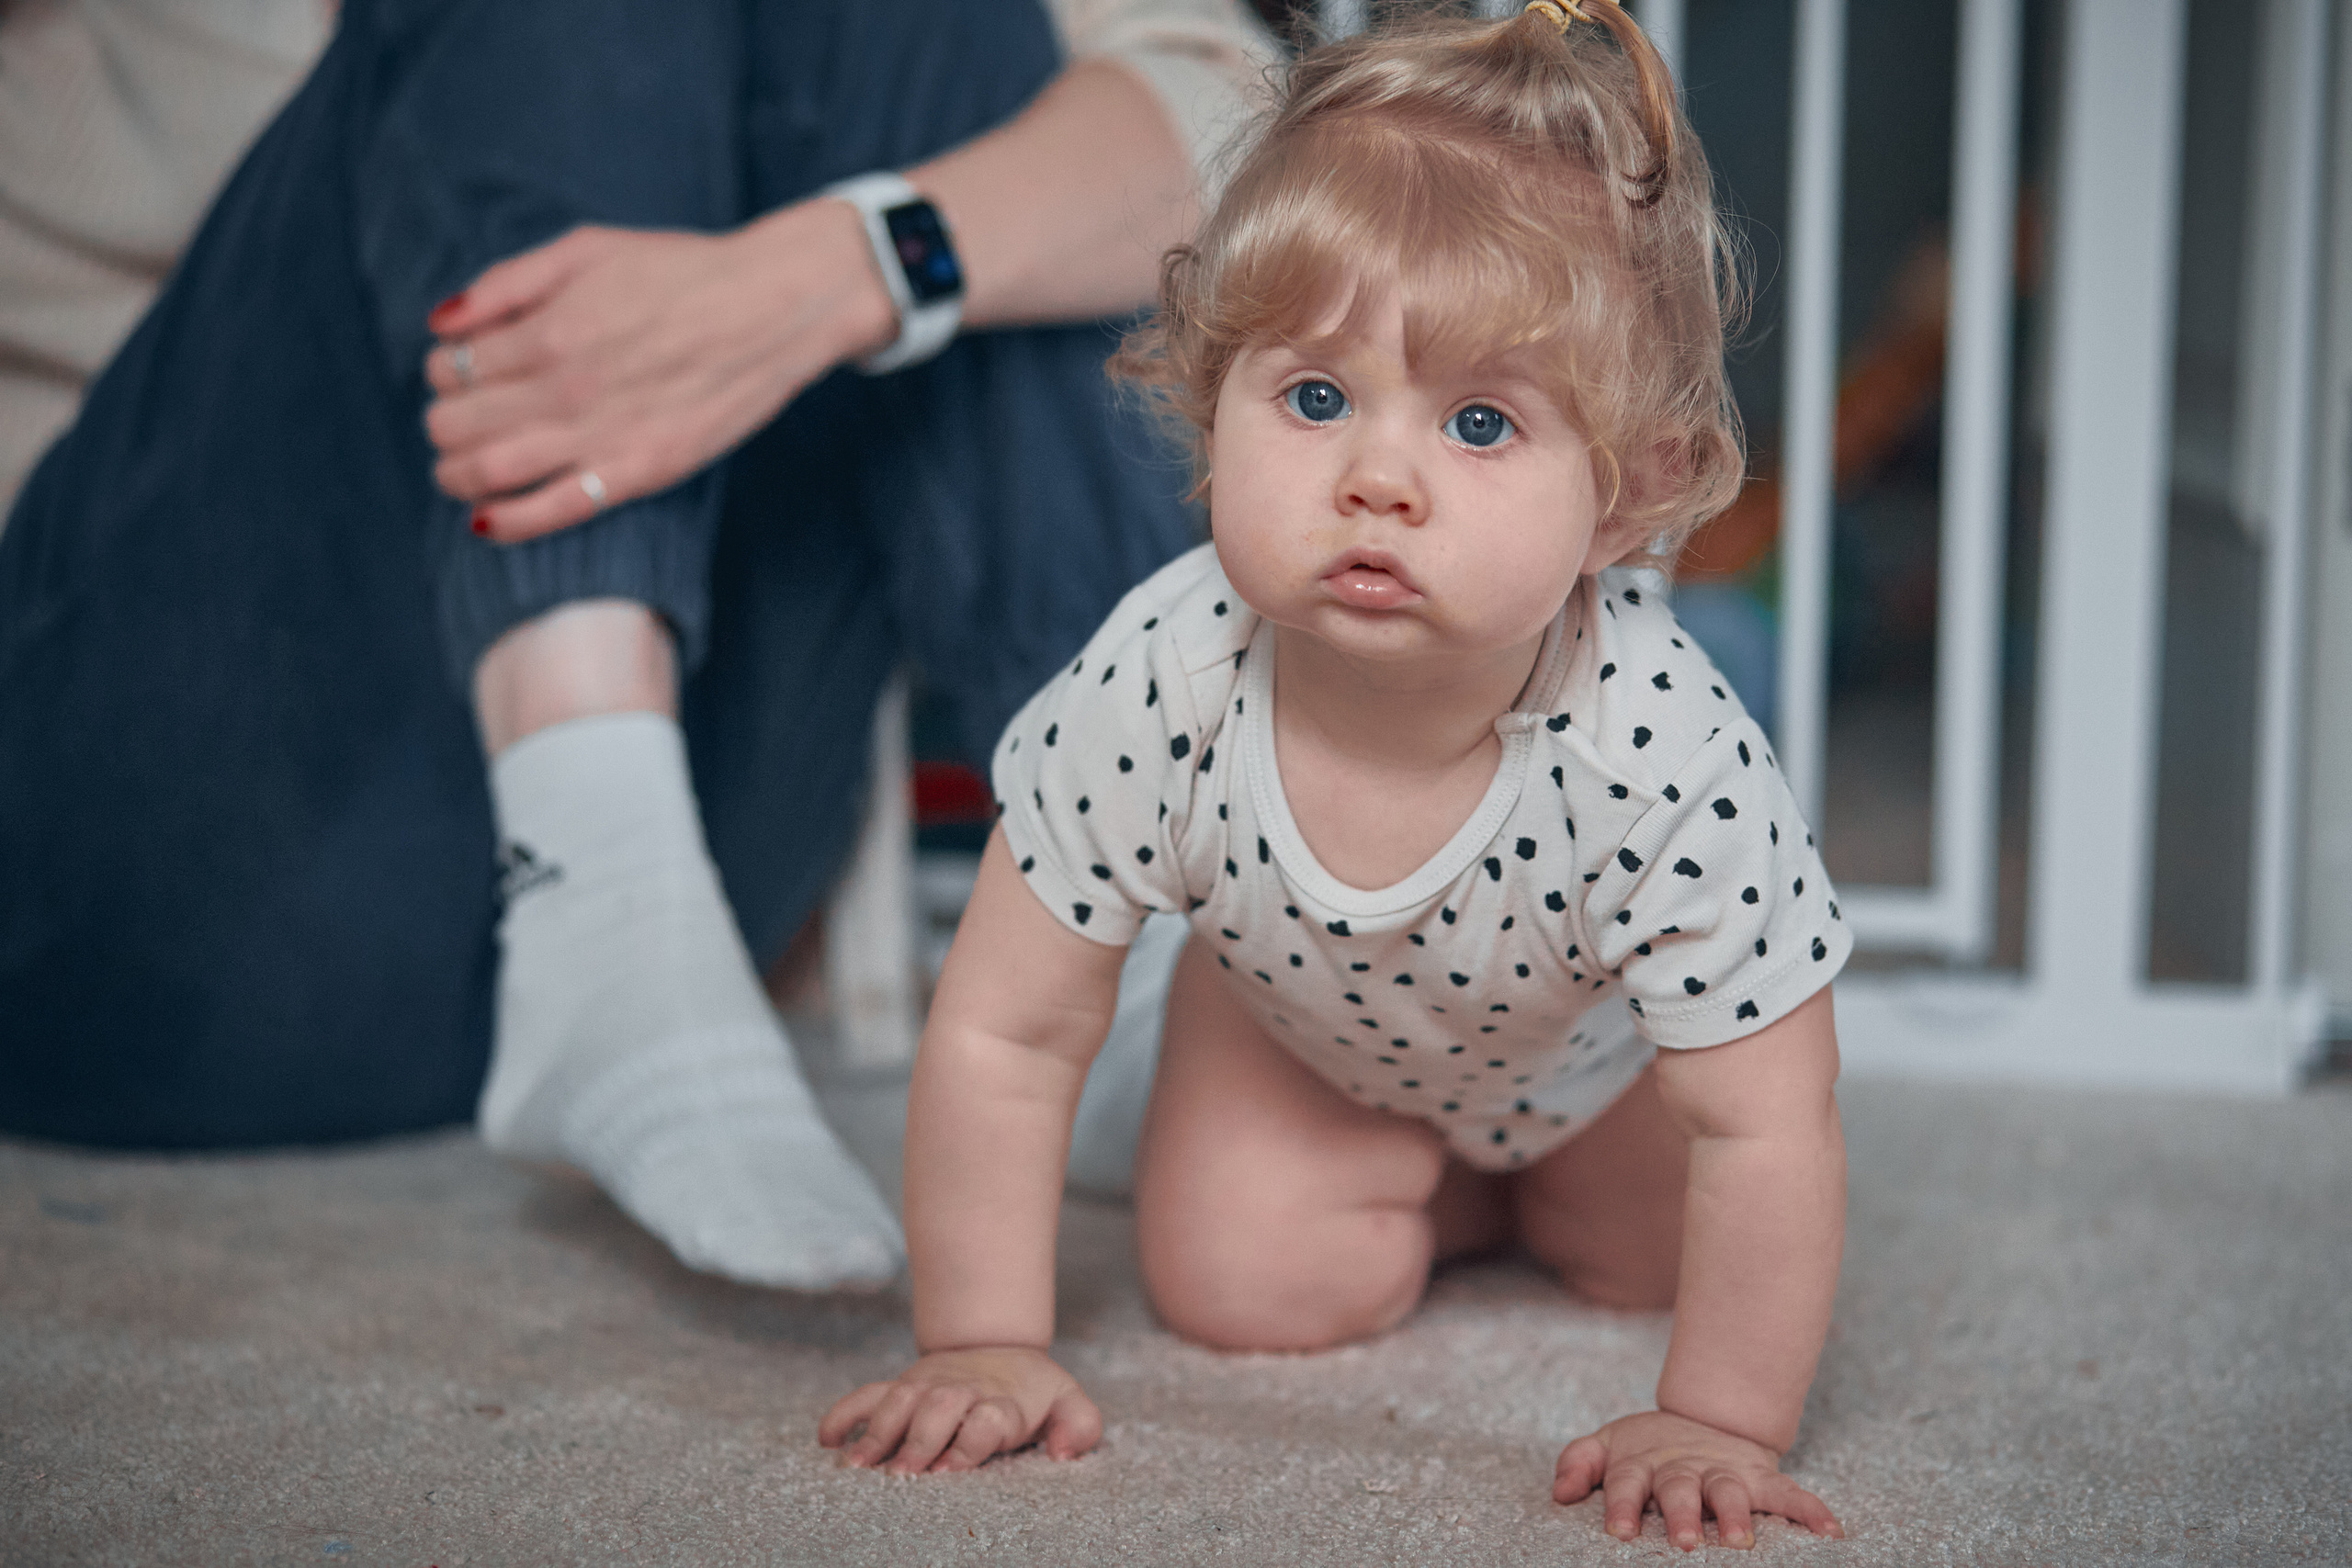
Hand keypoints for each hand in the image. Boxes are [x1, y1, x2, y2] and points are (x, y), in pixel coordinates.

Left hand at [422, 201, 895, 542]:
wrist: (773, 307)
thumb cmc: (681, 273)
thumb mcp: (587, 249)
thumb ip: (507, 283)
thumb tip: (443, 324)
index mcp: (549, 329)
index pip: (450, 366)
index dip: (443, 370)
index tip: (464, 370)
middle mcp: (566, 388)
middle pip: (457, 424)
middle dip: (444, 421)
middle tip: (461, 417)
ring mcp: (602, 435)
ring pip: (488, 472)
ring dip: (455, 474)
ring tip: (459, 468)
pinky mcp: (639, 472)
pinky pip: (554, 512)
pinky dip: (506, 521)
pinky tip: (484, 518)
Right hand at [818, 1347, 1101, 1474]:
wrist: (1001, 1348)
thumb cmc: (1036, 1393)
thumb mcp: (1070, 1404)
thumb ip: (1079, 1426)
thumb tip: (1062, 1451)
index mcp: (1005, 1399)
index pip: (989, 1417)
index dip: (971, 1441)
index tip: (951, 1469)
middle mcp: (963, 1389)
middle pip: (940, 1406)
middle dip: (920, 1439)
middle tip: (903, 1475)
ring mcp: (928, 1384)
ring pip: (899, 1399)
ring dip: (877, 1431)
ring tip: (857, 1466)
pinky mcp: (903, 1384)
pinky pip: (868, 1393)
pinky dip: (844, 1413)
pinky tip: (825, 1439)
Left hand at [1554, 1409, 1841, 1550]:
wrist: (1707, 1418)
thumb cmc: (1649, 1449)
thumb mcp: (1608, 1445)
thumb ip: (1580, 1462)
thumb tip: (1559, 1491)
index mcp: (1644, 1464)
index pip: (1629, 1483)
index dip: (1625, 1506)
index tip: (1621, 1532)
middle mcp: (1685, 1469)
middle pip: (1681, 1490)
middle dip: (1681, 1516)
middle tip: (1682, 1543)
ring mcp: (1725, 1472)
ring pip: (1730, 1491)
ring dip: (1735, 1514)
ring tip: (1740, 1540)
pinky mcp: (1761, 1478)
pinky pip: (1789, 1493)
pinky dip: (1811, 1510)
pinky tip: (1830, 1531)